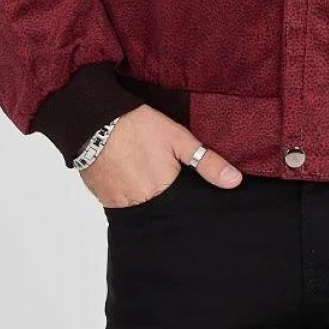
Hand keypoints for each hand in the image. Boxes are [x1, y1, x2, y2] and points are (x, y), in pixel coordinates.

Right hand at [77, 105, 242, 207]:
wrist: (94, 120)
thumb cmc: (137, 126)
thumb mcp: (179, 138)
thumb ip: (207, 162)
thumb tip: (235, 181)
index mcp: (162, 191)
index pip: (181, 207)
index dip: (184, 197)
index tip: (181, 185)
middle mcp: (139, 204)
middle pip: (159, 209)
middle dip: (164, 198)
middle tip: (160, 174)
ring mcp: (117, 203)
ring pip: (139, 207)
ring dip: (144, 196)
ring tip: (143, 173)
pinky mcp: (102, 198)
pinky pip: (119, 202)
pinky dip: (126, 192)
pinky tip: (128, 174)